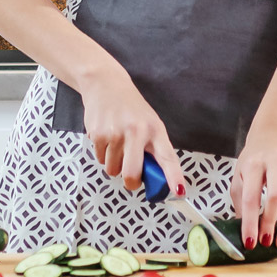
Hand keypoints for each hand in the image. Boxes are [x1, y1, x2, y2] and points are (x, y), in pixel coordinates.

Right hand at [75, 60, 183, 198]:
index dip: (173, 176)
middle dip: (131, 182)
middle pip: (132, 174)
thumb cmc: (130, 109)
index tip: (178, 192)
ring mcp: (115, 134)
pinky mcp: (97, 134)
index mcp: (155, 129)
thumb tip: (152, 178)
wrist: (105, 85)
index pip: (167, 157)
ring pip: (113, 170)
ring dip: (114, 164)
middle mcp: (136, 132)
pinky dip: (103, 155)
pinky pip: (100, 160)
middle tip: (132, 177)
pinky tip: (106, 137)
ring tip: (117, 143)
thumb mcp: (149, 123)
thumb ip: (152, 148)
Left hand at [232, 121, 276, 250]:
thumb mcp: (239, 175)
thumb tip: (246, 231)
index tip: (250, 242)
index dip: (250, 222)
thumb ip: (241, 202)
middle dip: (271, 222)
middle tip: (266, 242)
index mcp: (254, 164)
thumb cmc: (254, 159)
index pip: (252, 197)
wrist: (275, 134)